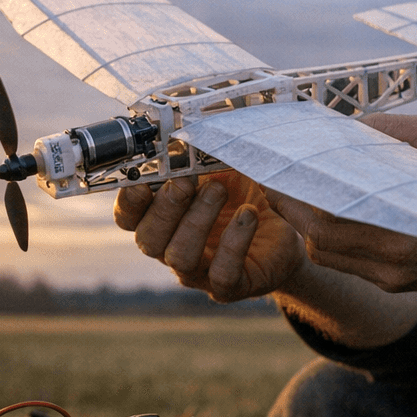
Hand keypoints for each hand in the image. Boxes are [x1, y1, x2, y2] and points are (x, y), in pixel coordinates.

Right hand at [114, 171, 306, 302]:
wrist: (288, 224)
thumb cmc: (245, 191)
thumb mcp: (221, 167)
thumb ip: (200, 155)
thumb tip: (189, 131)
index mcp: (163, 218)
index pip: (129, 218)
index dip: (130, 202)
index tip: (142, 180)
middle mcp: (173, 247)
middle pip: (148, 239)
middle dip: (166, 208)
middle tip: (187, 182)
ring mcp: (199, 271)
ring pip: (180, 257)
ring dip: (197, 221)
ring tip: (220, 191)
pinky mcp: (229, 285)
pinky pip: (222, 273)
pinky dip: (234, 241)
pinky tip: (248, 214)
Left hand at [261, 113, 416, 291]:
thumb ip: (394, 133)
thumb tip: (347, 128)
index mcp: (405, 223)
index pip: (327, 213)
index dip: (292, 192)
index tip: (272, 168)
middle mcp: (398, 259)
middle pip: (320, 238)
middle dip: (291, 208)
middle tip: (274, 177)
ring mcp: (401, 276)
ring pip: (332, 255)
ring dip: (309, 225)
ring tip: (297, 191)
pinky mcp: (407, 282)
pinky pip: (355, 263)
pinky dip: (335, 238)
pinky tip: (334, 209)